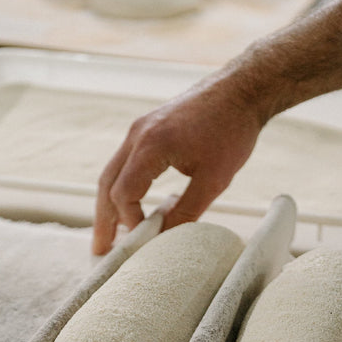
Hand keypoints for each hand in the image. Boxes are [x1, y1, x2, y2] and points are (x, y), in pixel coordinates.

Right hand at [92, 74, 265, 254]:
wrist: (241, 90)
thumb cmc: (231, 130)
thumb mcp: (214, 179)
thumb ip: (187, 211)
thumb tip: (166, 239)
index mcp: (151, 146)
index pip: (124, 193)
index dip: (130, 221)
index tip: (143, 241)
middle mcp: (137, 135)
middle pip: (107, 184)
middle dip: (104, 219)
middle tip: (101, 250)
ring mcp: (139, 129)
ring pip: (112, 172)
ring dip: (109, 204)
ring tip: (109, 234)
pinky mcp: (147, 128)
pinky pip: (125, 162)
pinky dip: (122, 186)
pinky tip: (129, 205)